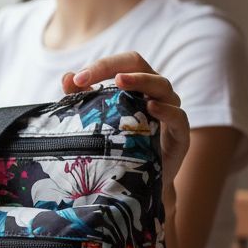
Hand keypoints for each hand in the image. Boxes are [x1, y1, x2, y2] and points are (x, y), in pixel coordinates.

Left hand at [61, 51, 189, 196]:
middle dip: (115, 68)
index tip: (77, 80)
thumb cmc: (118, 146)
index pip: (123, 63)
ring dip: (141, 81)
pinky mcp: (180, 136)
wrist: (138, 183)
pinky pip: (178, 117)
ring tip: (120, 82)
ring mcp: (170, 112)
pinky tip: (151, 107)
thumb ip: (81, 98)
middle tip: (89, 78)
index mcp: (137, 85)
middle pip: (142, 67)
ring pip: (163, 86)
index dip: (101, 66)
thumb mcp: (97, 122)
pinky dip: (167, 110)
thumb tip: (67, 78)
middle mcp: (155, 93)